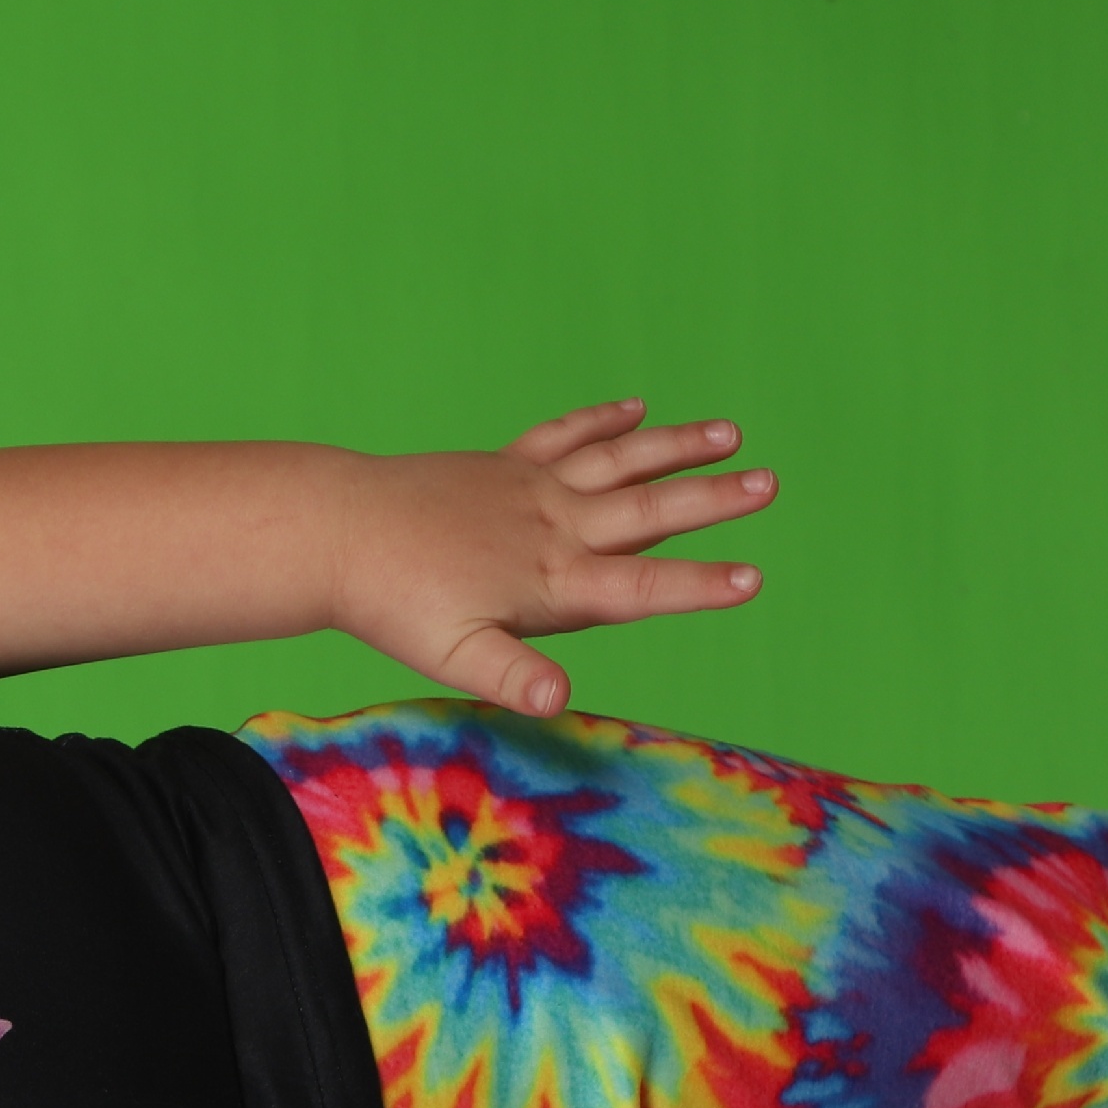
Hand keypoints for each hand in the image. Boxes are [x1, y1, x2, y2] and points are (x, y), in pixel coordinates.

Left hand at [331, 400, 774, 714]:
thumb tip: (558, 700)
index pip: (642, 585)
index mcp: (552, 580)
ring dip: (675, 448)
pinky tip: (638, 408)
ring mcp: (530, 489)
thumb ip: (511, 675)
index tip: (753, 578)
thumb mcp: (452, 655)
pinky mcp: (504, 466)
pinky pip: (565, 437)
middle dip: (711, 500)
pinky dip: (603, 422)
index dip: (699, 585)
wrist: (337, 531)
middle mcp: (553, 527)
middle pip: (649, 510)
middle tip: (771, 483)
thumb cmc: (392, 603)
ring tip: (730, 433)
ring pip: (619, 462)